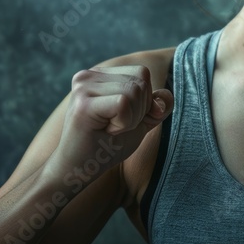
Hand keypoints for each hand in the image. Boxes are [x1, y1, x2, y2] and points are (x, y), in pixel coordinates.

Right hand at [47, 65, 173, 185]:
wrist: (78, 170)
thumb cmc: (106, 147)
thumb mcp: (139, 122)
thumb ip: (157, 106)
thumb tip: (165, 97)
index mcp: (100, 75)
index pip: (142, 73)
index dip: (144, 101)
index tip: (121, 119)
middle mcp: (88, 75)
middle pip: (141, 81)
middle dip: (139, 111)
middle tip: (114, 127)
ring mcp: (83, 88)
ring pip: (135, 91)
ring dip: (131, 119)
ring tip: (109, 129)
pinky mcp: (83, 104)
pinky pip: (124, 104)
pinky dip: (124, 123)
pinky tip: (106, 131)